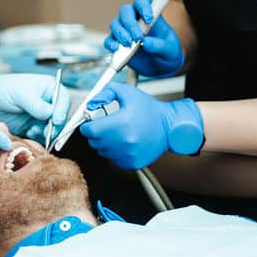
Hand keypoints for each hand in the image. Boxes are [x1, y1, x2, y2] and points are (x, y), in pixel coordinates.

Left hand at [0, 73, 70, 140]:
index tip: (56, 120)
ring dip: (46, 133)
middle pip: (61, 117)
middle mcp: (48, 103)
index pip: (63, 99)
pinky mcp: (35, 128)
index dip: (62, 110)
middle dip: (55, 125)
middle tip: (45, 130)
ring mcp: (42, 117)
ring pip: (53, 129)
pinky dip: (38, 138)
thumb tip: (50, 114)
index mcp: (49, 89)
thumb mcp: (20, 93)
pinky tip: (28, 133)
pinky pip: (42, 137)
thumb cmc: (3, 90)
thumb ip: (36, 104)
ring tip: (33, 130)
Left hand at [80, 82, 203, 169]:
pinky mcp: (132, 163)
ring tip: (118, 132)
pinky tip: (124, 141)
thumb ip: (105, 93)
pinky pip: (112, 159)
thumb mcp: (127, 92)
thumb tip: (90, 103)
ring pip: (102, 151)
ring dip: (105, 142)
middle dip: (96, 132)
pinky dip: (114, 151)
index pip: (90, 130)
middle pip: (94, 141)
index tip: (92, 121)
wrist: (169, 127)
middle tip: (106, 125)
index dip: (88, 124)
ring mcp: (128, 154)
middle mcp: (125, 141)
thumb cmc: (150, 110)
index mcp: (122, 123)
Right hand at [105, 0, 184, 77]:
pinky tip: (116, 49)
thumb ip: (160, 45)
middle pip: (125, 11)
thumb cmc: (167, 53)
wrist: (161, 68)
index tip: (149, 18)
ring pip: (115, 24)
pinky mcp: (117, 43)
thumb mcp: (170, 50)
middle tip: (138, 37)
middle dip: (130, 24)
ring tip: (129, 45)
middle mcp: (134, 18)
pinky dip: (111, 44)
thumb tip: (146, 43)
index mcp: (149, 13)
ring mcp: (124, 30)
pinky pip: (109, 40)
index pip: (141, 0)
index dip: (143, 6)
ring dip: (120, 33)